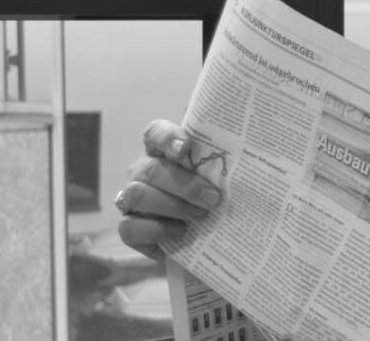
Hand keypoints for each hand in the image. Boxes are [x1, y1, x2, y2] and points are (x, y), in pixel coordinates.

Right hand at [116, 119, 222, 259]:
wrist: (204, 239)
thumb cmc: (212, 197)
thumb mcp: (221, 176)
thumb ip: (223, 157)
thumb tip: (241, 130)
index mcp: (163, 152)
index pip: (156, 133)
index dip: (167, 137)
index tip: (185, 147)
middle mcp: (143, 172)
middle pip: (151, 169)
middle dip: (184, 184)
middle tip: (213, 198)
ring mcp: (131, 200)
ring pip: (138, 195)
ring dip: (173, 206)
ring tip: (201, 215)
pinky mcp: (129, 229)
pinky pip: (129, 227)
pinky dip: (157, 230)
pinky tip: (180, 231)